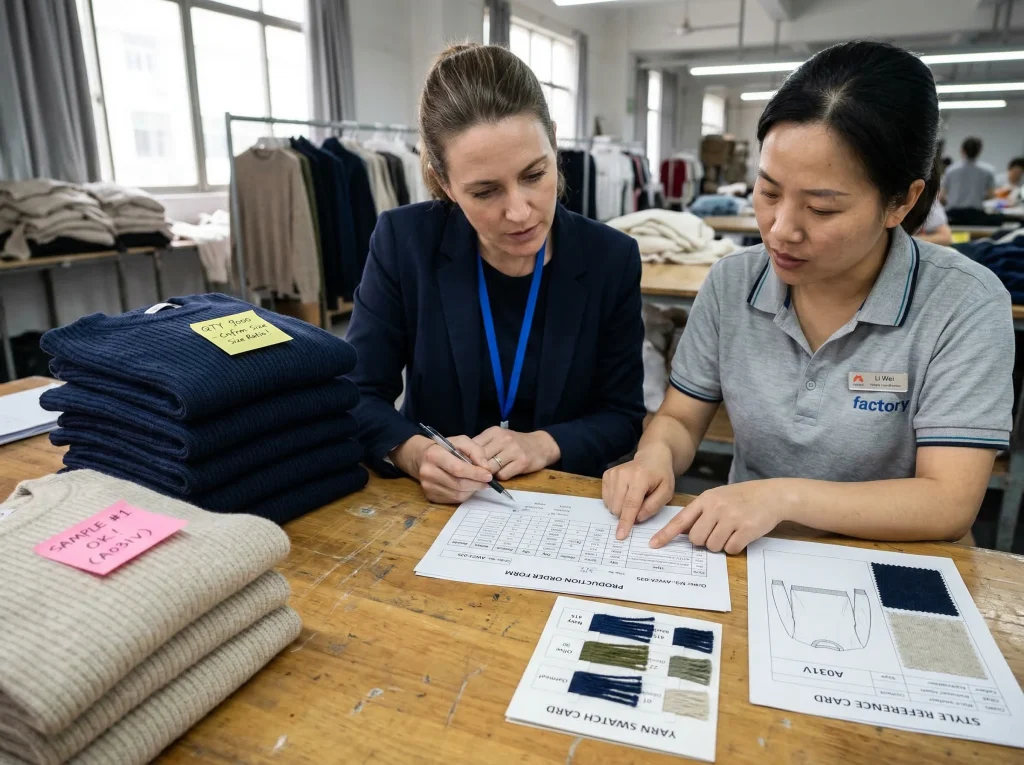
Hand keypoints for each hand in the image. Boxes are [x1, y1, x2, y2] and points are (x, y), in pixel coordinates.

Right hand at [393, 434, 493, 504]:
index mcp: (434, 455)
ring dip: (472, 490)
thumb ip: (476, 451)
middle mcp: (428, 472)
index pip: (458, 469)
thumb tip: (486, 468)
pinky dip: (465, 494)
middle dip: (477, 484)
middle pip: (458, 484)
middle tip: (488, 481)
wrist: (421, 457)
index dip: (475, 474)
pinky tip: (468, 487)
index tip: (489, 475)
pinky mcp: (430, 496)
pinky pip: (453, 499)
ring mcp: (428, 486)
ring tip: (478, 483)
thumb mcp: (460, 441)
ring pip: (457, 494)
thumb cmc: (444, 448)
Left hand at [472, 427, 559, 480]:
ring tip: (491, 474)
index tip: (465, 465)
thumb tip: (462, 458)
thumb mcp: (498, 438)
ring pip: (490, 468)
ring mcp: (513, 450)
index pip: (472, 446)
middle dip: (477, 468)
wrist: (541, 445)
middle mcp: (503, 439)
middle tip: (477, 474)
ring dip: (488, 474)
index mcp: (494, 432)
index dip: (467, 458)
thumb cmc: (515, 443)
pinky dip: (501, 477)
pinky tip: (504, 473)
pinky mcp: (522, 462)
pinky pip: (503, 475)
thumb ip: (482, 445)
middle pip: (480, 458)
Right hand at [602, 445, 675, 539]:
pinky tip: (625, 493)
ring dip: (621, 508)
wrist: (652, 457)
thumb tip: (637, 519)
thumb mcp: (666, 492)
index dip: (626, 521)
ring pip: (610, 505)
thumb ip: (653, 506)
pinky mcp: (607, 475)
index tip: (620, 535)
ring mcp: (613, 473)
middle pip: (618, 507)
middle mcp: (623, 474)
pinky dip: (615, 501)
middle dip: (626, 514)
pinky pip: (606, 499)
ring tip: (633, 497)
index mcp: (640, 478)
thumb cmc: (661, 476)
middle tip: (639, 505)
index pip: (631, 504)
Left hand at [649, 480, 787, 553]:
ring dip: (720, 544)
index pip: (681, 519)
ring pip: (712, 546)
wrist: (772, 495)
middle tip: (717, 532)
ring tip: (731, 531)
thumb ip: (701, 512)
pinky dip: (735, 546)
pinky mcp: (746, 529)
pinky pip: (731, 549)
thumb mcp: (718, 497)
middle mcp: (716, 508)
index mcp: (706, 499)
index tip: (654, 545)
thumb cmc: (742, 497)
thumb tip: (683, 533)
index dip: (666, 534)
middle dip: (704, 541)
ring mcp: (731, 518)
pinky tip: (742, 534)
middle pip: (696, 539)